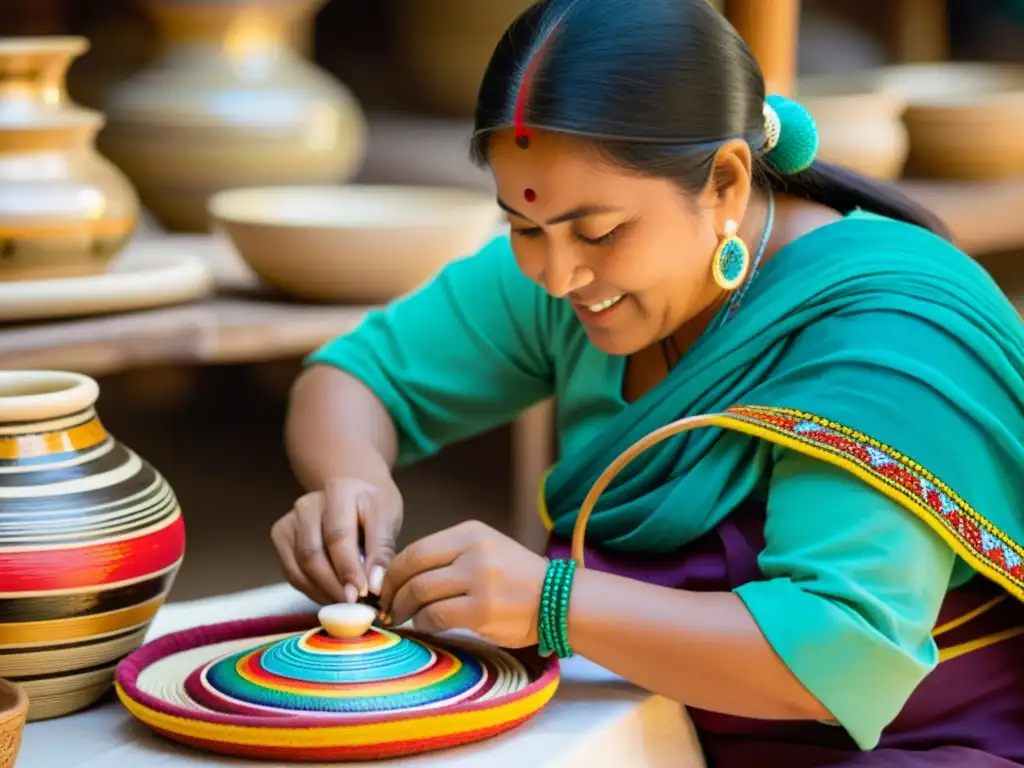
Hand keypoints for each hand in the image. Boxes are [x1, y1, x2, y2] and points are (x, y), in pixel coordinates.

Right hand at [271, 476, 402, 604]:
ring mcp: (290, 521)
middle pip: (312, 554)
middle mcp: (307, 504)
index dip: (349, 569)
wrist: (355, 494)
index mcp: (338, 491)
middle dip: (335, 586)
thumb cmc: (373, 508)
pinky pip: (293, 574)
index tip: (365, 593)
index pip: (338, 536)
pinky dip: (313, 591)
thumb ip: (381, 551)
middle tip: (356, 606)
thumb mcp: (387, 520)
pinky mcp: (281, 538)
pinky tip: (333, 596)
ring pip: (299, 567)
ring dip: (324, 592)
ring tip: (348, 604)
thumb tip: (374, 585)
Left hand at [379, 520, 547, 647]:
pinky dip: (424, 623)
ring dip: (404, 611)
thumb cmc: (517, 579)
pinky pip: (436, 617)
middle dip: (391, 593)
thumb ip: (449, 556)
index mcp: (471, 533)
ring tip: (402, 619)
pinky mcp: (482, 610)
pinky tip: (426, 625)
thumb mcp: (485, 550)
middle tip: (386, 608)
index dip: (392, 572)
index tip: (384, 588)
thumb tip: (401, 575)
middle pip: (412, 570)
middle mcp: (474, 551)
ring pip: (420, 594)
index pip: (416, 550)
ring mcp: (479, 581)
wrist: (559, 601)